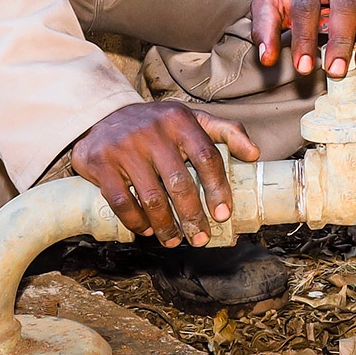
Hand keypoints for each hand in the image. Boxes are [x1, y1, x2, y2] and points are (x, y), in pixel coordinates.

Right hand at [71, 101, 260, 246]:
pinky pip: (121, 201)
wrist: (102, 114)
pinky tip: (146, 230)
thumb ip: (225, 131)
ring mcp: (125, 148)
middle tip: (200, 237)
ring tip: (174, 240)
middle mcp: (153, 133)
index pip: (206, 157)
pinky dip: (135, 221)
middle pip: (180, 183)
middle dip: (192, 216)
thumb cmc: (155, 123)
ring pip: (151, 197)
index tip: (223, 214)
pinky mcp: (101, 164)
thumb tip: (254, 154)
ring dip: (165, 225)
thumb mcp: (190, 118)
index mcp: (179, 121)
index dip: (217, 188)